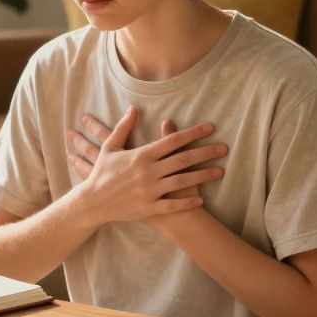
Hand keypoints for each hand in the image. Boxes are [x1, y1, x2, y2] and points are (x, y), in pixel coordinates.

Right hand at [65, 107, 227, 228]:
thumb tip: (134, 108)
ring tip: (220, 171)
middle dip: (205, 152)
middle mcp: (148, 172)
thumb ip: (123, 127)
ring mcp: (149, 191)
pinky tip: (201, 198)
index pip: (172, 140)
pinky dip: (187, 202)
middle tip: (224, 148)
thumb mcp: (109, 147)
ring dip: (203, 175)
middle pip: (183, 159)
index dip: (193, 133)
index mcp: (141, 155)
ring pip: (182, 181)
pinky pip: (172, 205)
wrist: (92, 202)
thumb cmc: (102, 173)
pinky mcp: (148, 208)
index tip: (210, 128)